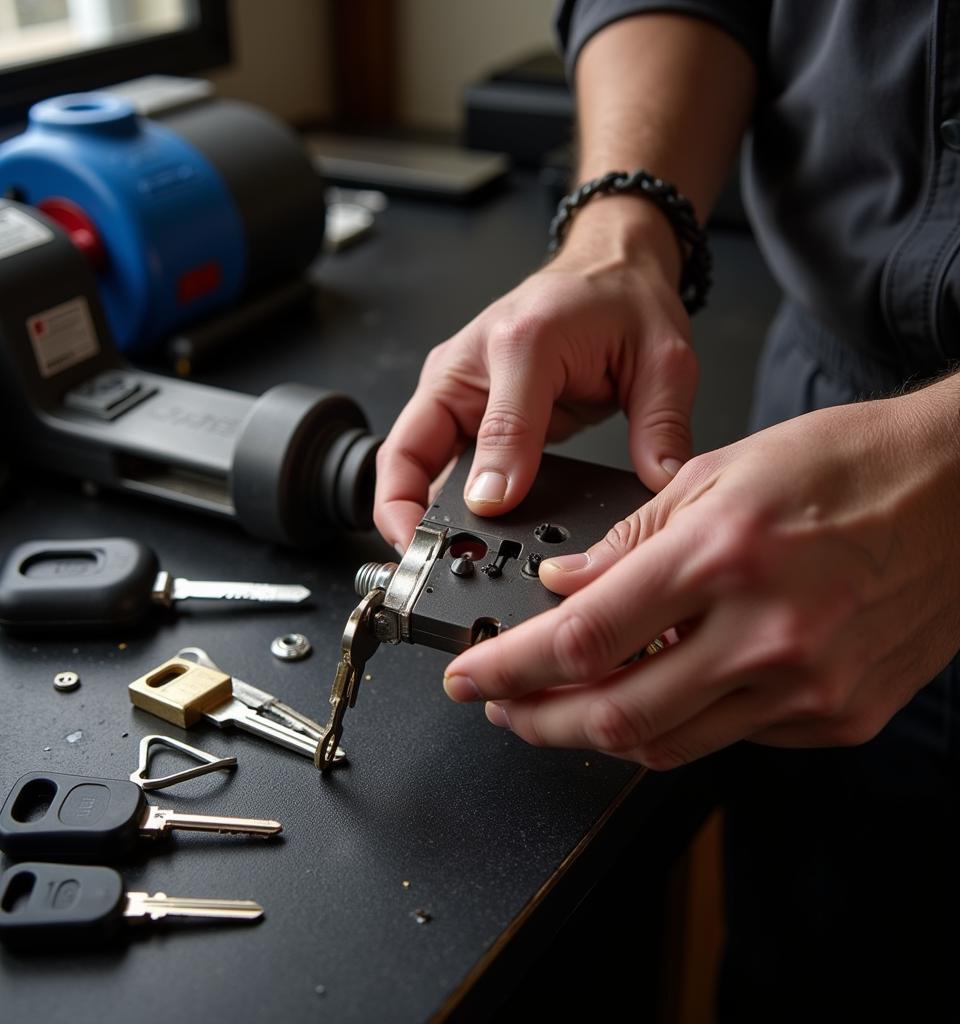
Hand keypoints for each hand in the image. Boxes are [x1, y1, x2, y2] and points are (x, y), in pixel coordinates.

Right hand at [373, 200, 696, 551]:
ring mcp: (457, 392)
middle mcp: (470, 366)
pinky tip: (463, 541)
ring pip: (413, 466)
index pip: (493, 425)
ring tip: (444, 563)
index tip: (494, 519)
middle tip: (432, 562)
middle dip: (410, 514)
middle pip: (409, 451)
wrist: (608, 270)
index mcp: (521, 341)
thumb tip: (654, 484)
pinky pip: (436, 469)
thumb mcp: (660, 357)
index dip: (492, 481)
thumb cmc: (622, 301)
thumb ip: (658, 425)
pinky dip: (440, 507)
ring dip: (420, 516)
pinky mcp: (461, 414)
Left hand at [441, 377, 959, 767]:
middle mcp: (766, 632)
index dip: (511, 667)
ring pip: (669, 744)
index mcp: (723, 555)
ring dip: (598, 732)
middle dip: (538, 721)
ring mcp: (808, 686)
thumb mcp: (718, 473)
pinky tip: (654, 694)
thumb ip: (630, 540)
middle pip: (617, 715)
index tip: (472, 675)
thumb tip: (565, 586)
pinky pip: (730, 738)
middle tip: (500, 708)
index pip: (586, 637)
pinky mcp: (837, 716)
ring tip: (558, 708)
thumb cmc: (845, 465)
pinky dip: (676, 721)